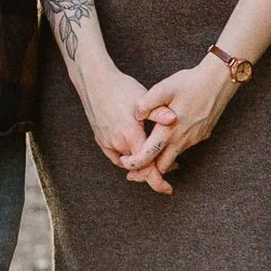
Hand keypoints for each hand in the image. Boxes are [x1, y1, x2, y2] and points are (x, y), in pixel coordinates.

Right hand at [82, 56, 174, 192]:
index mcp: (130, 136)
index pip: (147, 167)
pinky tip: (137, 150)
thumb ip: (159, 113)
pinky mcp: (101, 139)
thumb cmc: (121, 88)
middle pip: (138, 167)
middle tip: (172, 166)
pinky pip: (116, 156)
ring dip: (141, 162)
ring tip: (157, 155)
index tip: (168, 189)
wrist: (95, 81)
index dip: (158, 181)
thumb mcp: (144, 98)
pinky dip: (128, 158)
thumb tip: (175, 119)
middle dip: (154, 169)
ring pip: (127, 162)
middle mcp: (117, 143)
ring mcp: (107, 142)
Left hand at [132, 55, 238, 179]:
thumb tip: (136, 115)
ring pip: (174, 157)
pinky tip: (167, 138)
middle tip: (133, 170)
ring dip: (160, 159)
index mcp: (169, 130)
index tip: (124, 162)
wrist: (219, 81)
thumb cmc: (191, 83)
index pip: (148, 157)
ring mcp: (194, 139)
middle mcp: (182, 139)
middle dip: (147, 171)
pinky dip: (173, 149)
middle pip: (162, 166)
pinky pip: (184, 147)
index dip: (134, 163)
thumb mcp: (164, 88)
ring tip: (147, 154)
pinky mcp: (201, 135)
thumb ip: (146, 103)